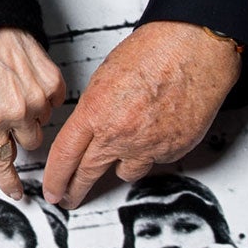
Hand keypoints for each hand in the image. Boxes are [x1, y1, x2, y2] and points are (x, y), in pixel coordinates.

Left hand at [0, 27, 65, 198]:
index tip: (17, 193)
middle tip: (13, 111)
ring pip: (44, 123)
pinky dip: (46, 96)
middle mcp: (16, 112)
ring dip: (34, 113)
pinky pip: (56, 103)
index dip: (9, 180)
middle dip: (22, 132)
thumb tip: (3, 145)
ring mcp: (37, 98)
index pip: (1, 160)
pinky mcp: (54, 84)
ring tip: (20, 89)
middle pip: (31, 142)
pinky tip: (32, 82)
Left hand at [42, 23, 242, 209]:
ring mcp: (147, 146)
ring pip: (124, 172)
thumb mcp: (105, 77)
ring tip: (126, 146)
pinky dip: (151, 150)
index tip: (52, 190)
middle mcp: (119, 134)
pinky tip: (156, 128)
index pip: (64, 156)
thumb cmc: (154, 52)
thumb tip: (88, 129)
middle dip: (75, 190)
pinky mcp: (172, 150)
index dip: (55, 178)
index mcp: (95, 112)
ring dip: (120, 165)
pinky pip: (154, 159)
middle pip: (88, 174)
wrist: (195, 48)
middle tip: (69, 198)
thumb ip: (94, 110)